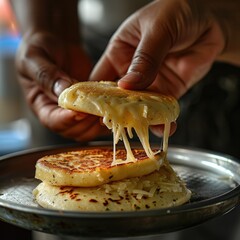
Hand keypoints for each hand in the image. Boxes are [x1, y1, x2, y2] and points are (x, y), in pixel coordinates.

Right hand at [16, 31, 109, 140]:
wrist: (59, 43)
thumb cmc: (40, 48)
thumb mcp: (35, 58)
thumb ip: (46, 75)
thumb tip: (63, 91)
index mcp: (41, 104)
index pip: (53, 121)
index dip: (66, 120)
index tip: (79, 112)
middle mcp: (59, 112)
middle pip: (73, 130)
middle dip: (86, 123)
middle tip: (98, 108)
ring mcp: (76, 110)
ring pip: (88, 129)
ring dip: (98, 123)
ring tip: (108, 108)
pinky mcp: (90, 105)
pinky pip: (99, 118)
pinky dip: (108, 116)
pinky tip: (116, 105)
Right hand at [90, 0, 225, 135]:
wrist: (211, 21)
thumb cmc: (178, 11)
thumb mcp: (157, 29)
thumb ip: (144, 58)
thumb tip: (128, 84)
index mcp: (119, 53)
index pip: (99, 79)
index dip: (93, 96)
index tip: (92, 112)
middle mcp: (131, 71)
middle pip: (118, 98)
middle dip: (117, 114)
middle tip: (116, 126)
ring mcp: (150, 83)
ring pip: (140, 107)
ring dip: (140, 120)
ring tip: (141, 130)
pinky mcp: (168, 92)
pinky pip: (162, 110)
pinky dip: (162, 120)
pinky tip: (163, 127)